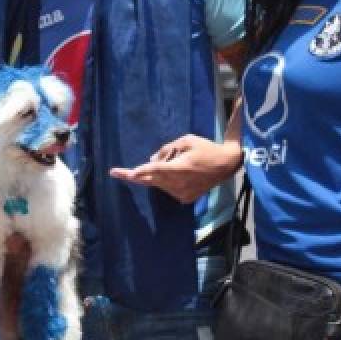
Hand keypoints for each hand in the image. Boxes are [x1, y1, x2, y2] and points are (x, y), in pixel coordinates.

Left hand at [109, 135, 243, 203]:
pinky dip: (166, 181)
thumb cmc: (206, 149)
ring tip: (175, 164)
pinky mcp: (185, 199)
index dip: (140, 171)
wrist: (226, 165)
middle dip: (133, 176)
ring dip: (156, 175)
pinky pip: (168, 189)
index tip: (128, 173)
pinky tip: (179, 173)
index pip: (156, 170)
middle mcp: (180, 183)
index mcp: (180, 167)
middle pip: (151, 180)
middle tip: (114, 172)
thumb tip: (151, 160)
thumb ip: (167, 149)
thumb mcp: (186, 140)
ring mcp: (182, 193)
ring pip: (159, 184)